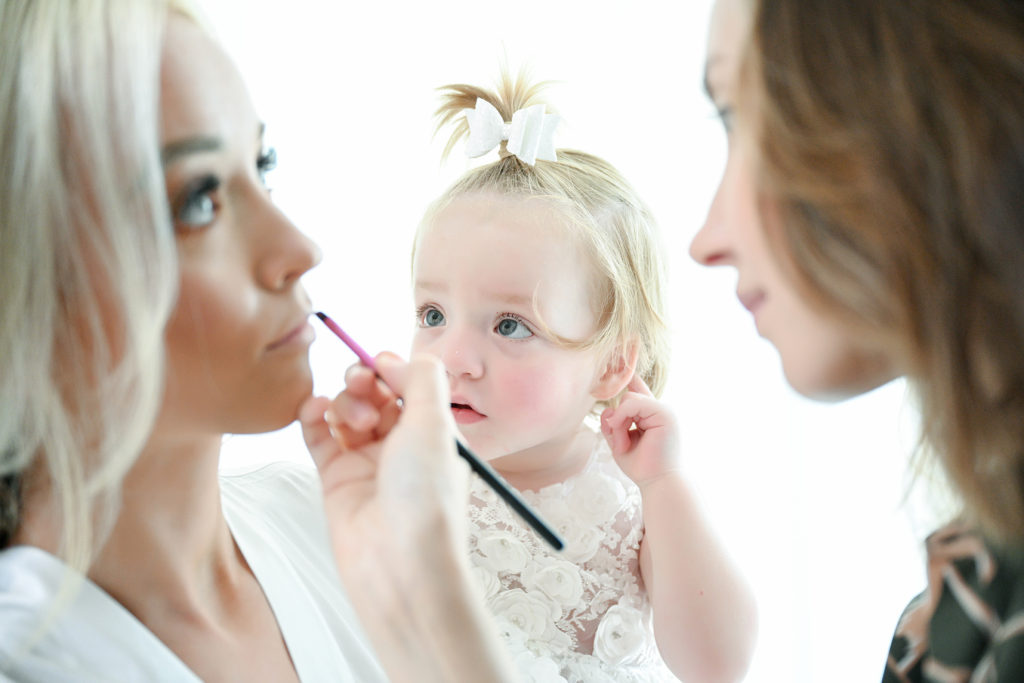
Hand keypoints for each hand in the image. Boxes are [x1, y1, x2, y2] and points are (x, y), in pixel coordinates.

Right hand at [298, 353, 468, 587]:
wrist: (401, 565)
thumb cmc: (426, 500)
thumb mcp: (437, 425)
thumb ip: (422, 379)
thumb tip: (395, 358)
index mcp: (434, 432)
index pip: (407, 384)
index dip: (390, 368)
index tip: (378, 364)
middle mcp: (402, 445)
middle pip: (375, 394)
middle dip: (365, 381)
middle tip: (361, 383)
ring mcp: (368, 462)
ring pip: (346, 412)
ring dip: (345, 401)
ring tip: (353, 420)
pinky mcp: (336, 479)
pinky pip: (319, 436)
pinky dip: (313, 416)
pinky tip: (314, 408)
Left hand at [599, 375, 681, 487]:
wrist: (658, 482)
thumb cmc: (641, 466)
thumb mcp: (620, 441)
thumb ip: (612, 423)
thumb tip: (608, 409)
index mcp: (650, 414)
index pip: (637, 387)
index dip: (628, 375)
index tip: (618, 359)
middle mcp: (658, 409)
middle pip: (626, 396)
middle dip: (616, 419)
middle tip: (620, 443)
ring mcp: (663, 409)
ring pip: (628, 399)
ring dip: (619, 423)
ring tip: (624, 445)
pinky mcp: (664, 413)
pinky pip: (633, 403)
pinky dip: (623, 420)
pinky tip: (625, 439)